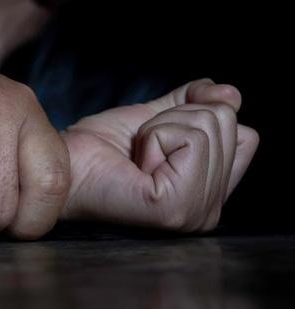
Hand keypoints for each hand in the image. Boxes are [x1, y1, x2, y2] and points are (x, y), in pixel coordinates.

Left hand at [61, 79, 258, 231]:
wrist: (62, 167)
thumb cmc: (101, 149)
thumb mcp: (157, 118)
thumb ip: (195, 104)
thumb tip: (233, 94)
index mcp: (210, 194)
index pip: (246, 136)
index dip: (201, 117)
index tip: (159, 139)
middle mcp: (210, 212)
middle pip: (228, 123)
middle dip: (176, 120)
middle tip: (141, 151)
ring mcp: (195, 214)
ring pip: (209, 126)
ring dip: (161, 128)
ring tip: (137, 158)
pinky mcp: (176, 208)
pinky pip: (190, 138)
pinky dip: (155, 137)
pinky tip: (135, 164)